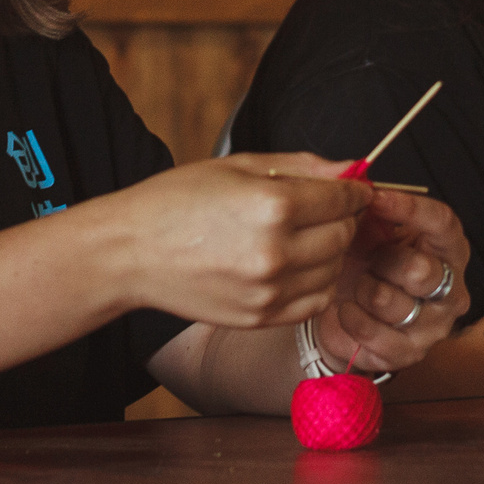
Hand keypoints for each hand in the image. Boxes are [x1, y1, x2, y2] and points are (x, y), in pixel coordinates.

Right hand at [102, 154, 368, 329]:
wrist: (130, 252)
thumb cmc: (177, 200)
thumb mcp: (239, 166)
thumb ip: (301, 166)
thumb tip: (351, 168)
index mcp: (273, 205)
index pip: (343, 199)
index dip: (353, 190)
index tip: (350, 188)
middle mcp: (276, 251)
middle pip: (344, 235)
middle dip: (342, 218)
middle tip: (324, 209)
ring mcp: (270, 290)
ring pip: (334, 269)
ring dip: (329, 251)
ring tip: (302, 236)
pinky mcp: (261, 317)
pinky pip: (316, 301)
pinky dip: (316, 283)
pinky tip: (294, 265)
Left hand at [316, 186, 472, 374]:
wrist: (345, 313)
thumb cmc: (362, 262)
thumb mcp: (365, 228)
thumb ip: (368, 206)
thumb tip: (358, 182)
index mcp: (447, 248)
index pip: (444, 224)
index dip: (411, 209)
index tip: (376, 198)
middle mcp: (451, 288)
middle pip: (421, 270)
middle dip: (382, 260)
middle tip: (365, 258)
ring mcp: (434, 324)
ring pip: (391, 302)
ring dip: (362, 289)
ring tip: (357, 286)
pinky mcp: (410, 352)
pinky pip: (375, 333)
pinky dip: (352, 317)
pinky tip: (347, 309)